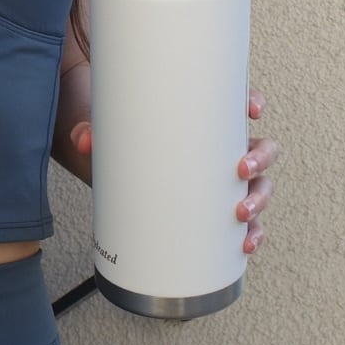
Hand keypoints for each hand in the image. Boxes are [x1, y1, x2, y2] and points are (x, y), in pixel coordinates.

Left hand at [69, 85, 276, 256]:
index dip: (251, 101)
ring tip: (242, 215)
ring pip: (257, 184)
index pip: (235, 102)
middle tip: (241, 171)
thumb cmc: (117, 138)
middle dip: (259, 158)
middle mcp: (218, 147)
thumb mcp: (104, 130)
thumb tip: (85, 141)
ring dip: (259, 198)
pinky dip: (250, 231)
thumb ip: (91, 130)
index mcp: (201, 119)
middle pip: (258, 145)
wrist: (106, 166)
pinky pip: (242, 219)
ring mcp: (218, 178)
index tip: (252, 110)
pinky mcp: (212, 207)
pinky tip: (246, 243)